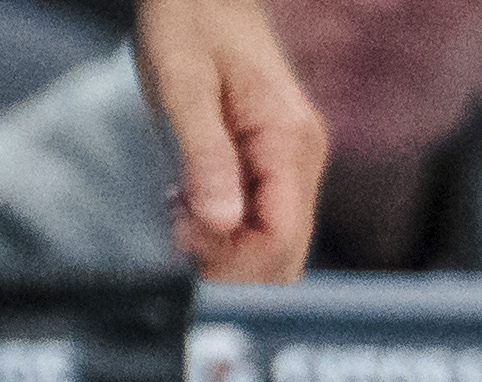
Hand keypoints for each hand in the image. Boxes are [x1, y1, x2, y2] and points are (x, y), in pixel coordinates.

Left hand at [136, 0, 323, 282]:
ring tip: (181, 214)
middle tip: (178, 231)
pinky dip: (228, 227)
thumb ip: (205, 155)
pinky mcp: (277, 164)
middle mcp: (303, 159)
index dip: (236, 255)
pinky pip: (265, 218)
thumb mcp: (183, 84)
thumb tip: (222, 224)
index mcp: (288, 141)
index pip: (281, 235)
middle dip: (232, 259)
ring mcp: (295, 163)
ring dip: (228, 246)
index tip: (185, 238)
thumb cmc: (189, 22)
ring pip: (278, 242)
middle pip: (287, 250)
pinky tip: (192, 202)